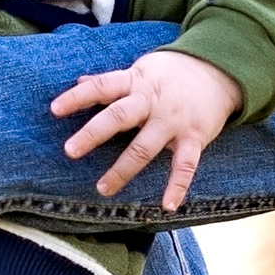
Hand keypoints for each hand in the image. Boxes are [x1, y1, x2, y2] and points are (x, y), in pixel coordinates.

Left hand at [52, 50, 242, 211]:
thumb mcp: (141, 69)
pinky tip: (167, 206)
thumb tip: (78, 81)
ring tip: (103, 188)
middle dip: (93, 133)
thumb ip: (112, 80)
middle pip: (118, 116)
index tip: (54, 109)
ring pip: (145, 147)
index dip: (77, 97)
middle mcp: (151, 100)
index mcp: (135, 81)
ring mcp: (173, 120)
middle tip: (70, 151)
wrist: (220, 69)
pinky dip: (177, 186)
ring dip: (123, 169)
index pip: (101, 86)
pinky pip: (186, 165)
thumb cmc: (171, 73)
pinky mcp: (194, 137)